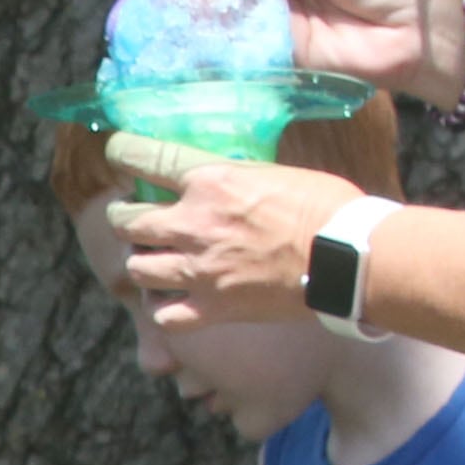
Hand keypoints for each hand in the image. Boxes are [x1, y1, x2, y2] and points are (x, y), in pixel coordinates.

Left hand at [115, 157, 362, 331]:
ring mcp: (197, 269)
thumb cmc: (326, 206)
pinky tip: (171, 300)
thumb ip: (233, 180)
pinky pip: (161, 314)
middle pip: (126, 222)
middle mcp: (193, 224)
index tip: (116, 150)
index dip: (124, 153)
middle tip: (130, 219)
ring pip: (136, 268)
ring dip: (141, 262)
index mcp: (211, 182)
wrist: (348, 256)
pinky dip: (161, 308)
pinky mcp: (210, 307)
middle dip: (123, 218)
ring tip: (153, 260)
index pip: (147, 159)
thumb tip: (214, 179)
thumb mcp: (274, 174)